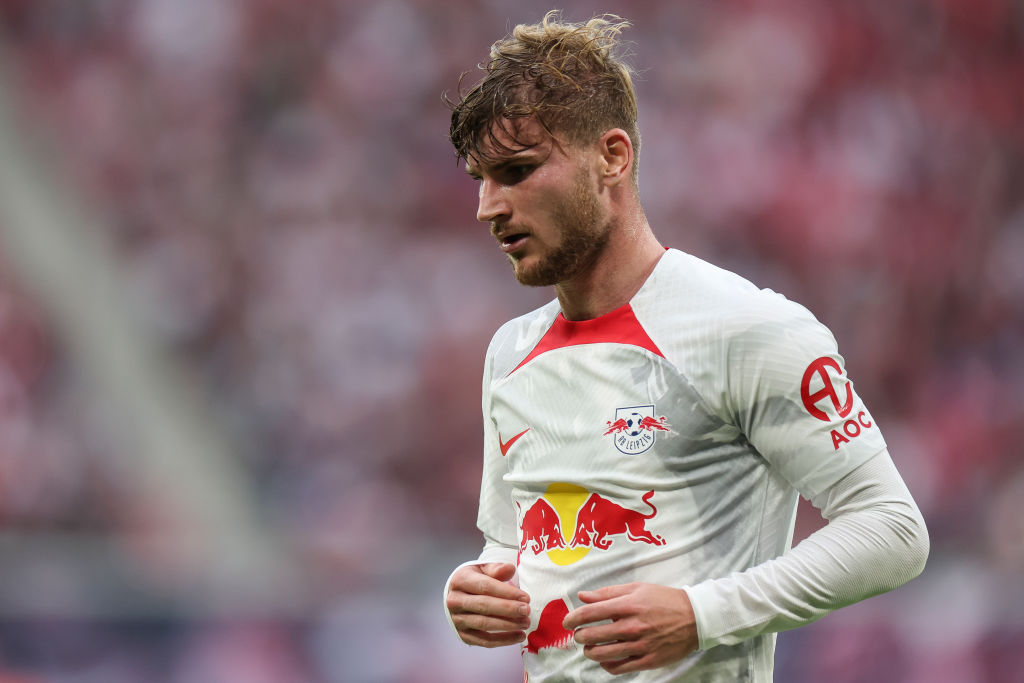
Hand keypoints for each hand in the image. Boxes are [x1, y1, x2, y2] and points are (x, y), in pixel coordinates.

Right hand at [445, 562, 531, 647]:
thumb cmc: (475, 580)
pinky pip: (484, 641)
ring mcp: (457, 620)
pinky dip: (503, 640)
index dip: (507, 593)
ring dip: (508, 625)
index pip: (485, 587)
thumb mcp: (483, 569)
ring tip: (525, 623)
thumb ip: (496, 569)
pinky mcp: (463, 635)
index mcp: (460, 580)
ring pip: (484, 624)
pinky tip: (519, 636)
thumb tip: (510, 569)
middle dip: (508, 609)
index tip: (525, 597)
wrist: (458, 595)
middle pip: (484, 606)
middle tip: (526, 610)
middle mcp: (455, 601)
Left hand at [562, 583, 697, 674]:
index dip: (573, 619)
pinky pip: (619, 668)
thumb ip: (607, 593)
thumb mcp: (636, 589)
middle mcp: (632, 626)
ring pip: (602, 654)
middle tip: (578, 635)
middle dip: (579, 637)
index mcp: (628, 605)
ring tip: (589, 648)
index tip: (567, 622)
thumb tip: (582, 596)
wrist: (695, 618)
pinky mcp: (648, 660)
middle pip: (592, 636)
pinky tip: (605, 659)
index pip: (590, 613)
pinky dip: (606, 665)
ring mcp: (640, 645)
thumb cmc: (664, 600)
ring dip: (590, 652)